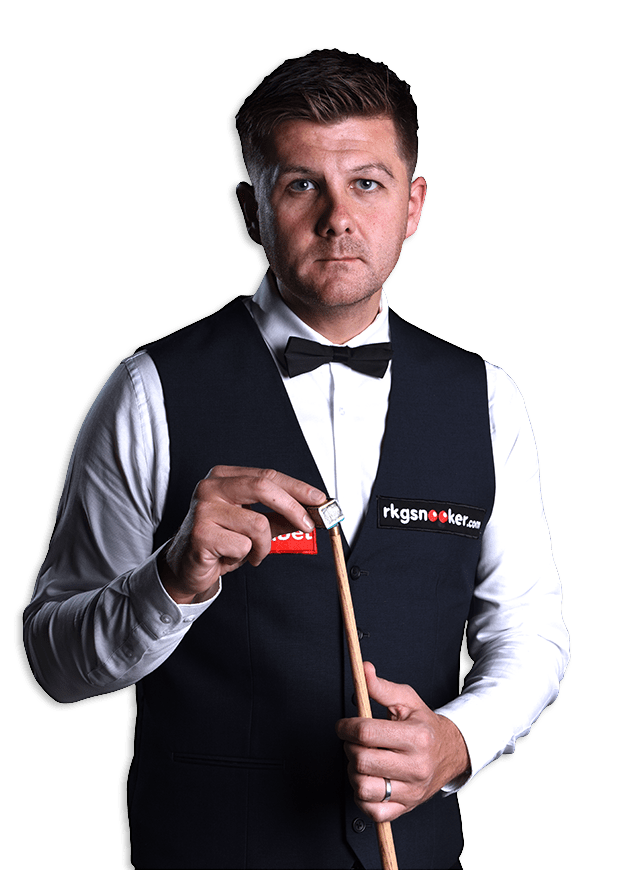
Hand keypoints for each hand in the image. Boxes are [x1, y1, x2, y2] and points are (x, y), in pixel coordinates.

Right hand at [159, 466, 325, 603]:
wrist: (185, 567)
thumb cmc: (219, 542)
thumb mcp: (253, 526)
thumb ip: (279, 517)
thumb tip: (310, 513)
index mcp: (223, 477)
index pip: (268, 475)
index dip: (297, 488)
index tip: (319, 500)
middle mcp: (211, 487)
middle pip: (263, 486)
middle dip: (293, 507)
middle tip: (308, 525)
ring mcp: (204, 509)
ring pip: (258, 524)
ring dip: (263, 546)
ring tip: (249, 553)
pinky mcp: (201, 533)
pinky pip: (243, 546)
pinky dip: (245, 557)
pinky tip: (229, 558)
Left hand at [336, 662, 470, 821]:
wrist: (450, 752)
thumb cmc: (425, 726)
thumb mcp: (406, 700)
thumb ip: (381, 687)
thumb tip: (363, 670)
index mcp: (416, 737)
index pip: (367, 733)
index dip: (346, 727)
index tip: (344, 725)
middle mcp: (416, 766)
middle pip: (361, 761)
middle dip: (349, 748)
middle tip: (354, 741)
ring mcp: (411, 790)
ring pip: (362, 788)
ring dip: (353, 772)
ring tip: (362, 760)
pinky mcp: (405, 807)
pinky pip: (372, 811)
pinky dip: (362, 797)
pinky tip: (368, 780)